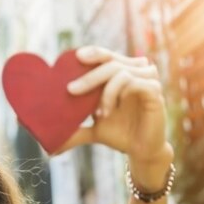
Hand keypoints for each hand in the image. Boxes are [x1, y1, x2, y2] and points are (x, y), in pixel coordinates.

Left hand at [59, 46, 172, 188]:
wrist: (141, 150)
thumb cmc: (119, 134)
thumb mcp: (92, 130)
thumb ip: (74, 131)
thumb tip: (49, 146)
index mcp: (121, 73)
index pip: (105, 56)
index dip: (93, 53)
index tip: (76, 57)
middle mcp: (135, 70)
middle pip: (109, 62)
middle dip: (88, 76)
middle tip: (70, 90)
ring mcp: (147, 78)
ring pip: (119, 71)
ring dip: (103, 93)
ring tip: (99, 115)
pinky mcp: (154, 89)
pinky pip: (133, 82)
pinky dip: (116, 95)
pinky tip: (110, 111)